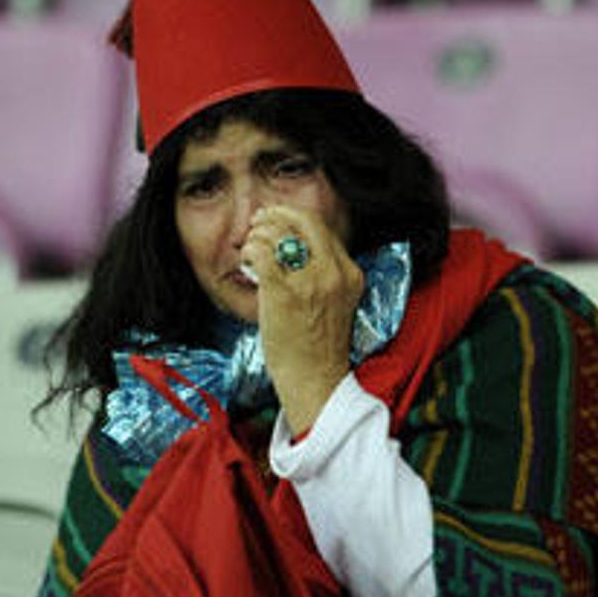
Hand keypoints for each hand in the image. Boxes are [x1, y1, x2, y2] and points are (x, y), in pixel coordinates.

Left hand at [240, 206, 363, 434]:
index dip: (295, 218)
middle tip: (259, 221)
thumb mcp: (336, 302)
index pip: (322, 228)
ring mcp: (310, 281)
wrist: (317, 382)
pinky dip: (250, 251)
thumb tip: (292, 246)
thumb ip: (323, 274)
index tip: (277, 220)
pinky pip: (262, 253)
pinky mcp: (284, 292)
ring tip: (250, 247)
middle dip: (276, 214)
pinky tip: (247, 262)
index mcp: (350, 274)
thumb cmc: (319, 348)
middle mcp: (334, 273)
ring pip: (279, 233)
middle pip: (304, 221)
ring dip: (258, 234)